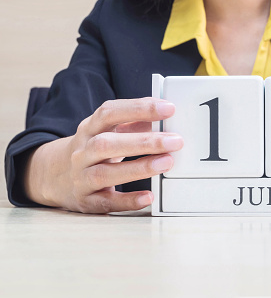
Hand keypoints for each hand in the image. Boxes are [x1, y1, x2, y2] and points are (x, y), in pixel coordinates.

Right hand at [25, 98, 182, 213]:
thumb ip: (134, 123)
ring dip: (139, 168)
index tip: (168, 108)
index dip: (139, 108)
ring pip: (105, 173)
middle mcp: (82, 152)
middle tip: (175, 141)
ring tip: (167, 162)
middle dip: (144, 142)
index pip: (110, 113)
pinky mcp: (86, 201)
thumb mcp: (107, 131)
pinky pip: (106, 202)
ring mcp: (81, 177)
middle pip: (107, 144)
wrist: (55, 176)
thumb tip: (166, 115)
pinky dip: (127, 200)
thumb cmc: (93, 150)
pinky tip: (147, 197)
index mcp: (90, 129)